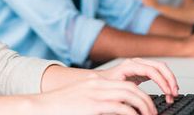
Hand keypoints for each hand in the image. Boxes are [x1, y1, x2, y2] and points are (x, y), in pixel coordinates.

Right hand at [32, 76, 158, 114]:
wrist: (40, 108)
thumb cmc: (58, 109)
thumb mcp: (81, 102)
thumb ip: (98, 104)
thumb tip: (117, 112)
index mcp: (95, 83)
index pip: (125, 83)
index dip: (140, 94)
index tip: (147, 107)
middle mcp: (97, 85)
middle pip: (131, 87)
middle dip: (146, 100)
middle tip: (153, 113)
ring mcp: (95, 93)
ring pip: (130, 94)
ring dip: (143, 106)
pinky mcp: (92, 105)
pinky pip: (120, 107)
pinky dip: (132, 114)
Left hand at [96, 58, 178, 103]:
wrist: (96, 82)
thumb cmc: (103, 86)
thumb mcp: (114, 91)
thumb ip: (127, 96)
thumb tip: (139, 107)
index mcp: (129, 66)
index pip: (151, 70)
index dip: (161, 81)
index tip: (167, 93)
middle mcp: (136, 63)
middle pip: (160, 66)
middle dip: (170, 80)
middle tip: (174, 93)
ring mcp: (140, 66)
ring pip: (161, 68)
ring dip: (170, 80)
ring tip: (173, 93)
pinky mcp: (142, 71)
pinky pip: (158, 72)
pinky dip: (165, 81)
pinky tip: (167, 90)